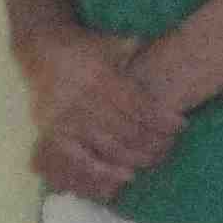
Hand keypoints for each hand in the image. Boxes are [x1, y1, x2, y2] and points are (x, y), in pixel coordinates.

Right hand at [19, 29, 177, 203]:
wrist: (41, 49)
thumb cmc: (87, 48)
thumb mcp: (112, 44)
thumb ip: (136, 52)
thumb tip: (165, 49)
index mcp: (101, 78)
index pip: (139, 106)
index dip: (162, 120)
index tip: (181, 126)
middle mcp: (83, 100)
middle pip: (127, 130)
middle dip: (153, 142)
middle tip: (170, 147)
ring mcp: (66, 118)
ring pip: (108, 146)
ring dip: (135, 158)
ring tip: (155, 161)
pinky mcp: (52, 132)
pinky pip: (78, 158)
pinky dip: (102, 171)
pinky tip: (124, 177)